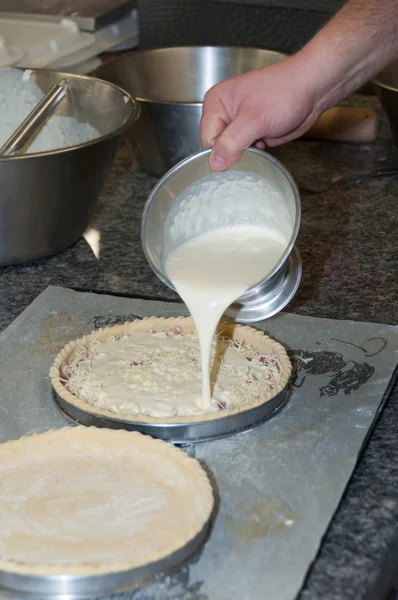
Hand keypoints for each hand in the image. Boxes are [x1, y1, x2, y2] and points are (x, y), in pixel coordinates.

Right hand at [200, 55, 321, 170]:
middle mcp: (224, 113)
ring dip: (245, 155)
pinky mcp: (252, 132)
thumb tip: (214, 163)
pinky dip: (254, 154)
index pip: (207, 140)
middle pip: (218, 148)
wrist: (312, 89)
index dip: (221, 152)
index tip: (238, 154)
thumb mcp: (255, 119)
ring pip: (232, 152)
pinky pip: (245, 151)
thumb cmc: (285, 92)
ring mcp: (238, 123)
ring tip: (260, 144)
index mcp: (216, 103)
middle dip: (233, 154)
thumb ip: (231, 142)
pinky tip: (265, 146)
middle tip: (252, 149)